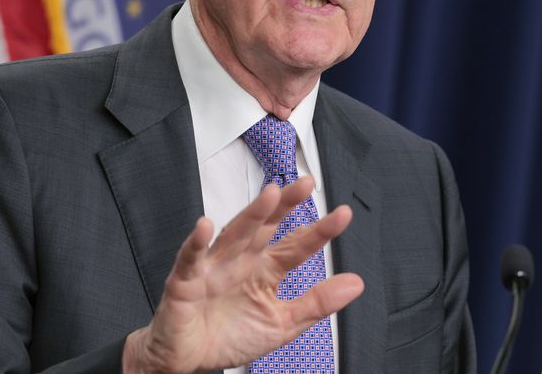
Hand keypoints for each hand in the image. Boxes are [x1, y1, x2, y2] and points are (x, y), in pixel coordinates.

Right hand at [123, 176, 362, 372]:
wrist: (190, 362)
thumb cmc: (232, 336)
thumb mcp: (283, 323)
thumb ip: (317, 303)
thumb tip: (356, 283)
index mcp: (266, 269)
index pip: (296, 245)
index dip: (319, 231)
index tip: (343, 215)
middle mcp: (242, 261)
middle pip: (265, 227)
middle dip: (284, 205)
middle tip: (305, 184)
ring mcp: (214, 267)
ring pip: (234, 234)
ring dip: (251, 215)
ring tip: (269, 195)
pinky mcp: (185, 280)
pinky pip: (190, 258)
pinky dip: (196, 243)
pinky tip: (205, 226)